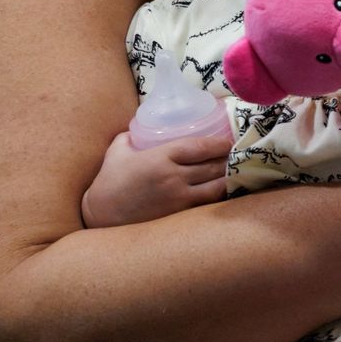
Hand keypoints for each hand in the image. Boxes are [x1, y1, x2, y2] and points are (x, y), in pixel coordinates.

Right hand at [81, 132, 229, 227]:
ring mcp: (179, 198)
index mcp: (160, 158)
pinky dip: (219, 195)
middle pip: (212, 166)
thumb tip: (144, 126)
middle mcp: (173, 178)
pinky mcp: (180, 214)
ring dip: (229, 178)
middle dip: (228, 159)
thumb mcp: (118, 150)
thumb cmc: (109, 181)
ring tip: (237, 171)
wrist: (101, 215)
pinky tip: (225, 189)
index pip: (198, 147)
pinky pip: (208, 203)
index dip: (218, 143)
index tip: (229, 140)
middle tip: (239, 153)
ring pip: (216, 187)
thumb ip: (133, 135)